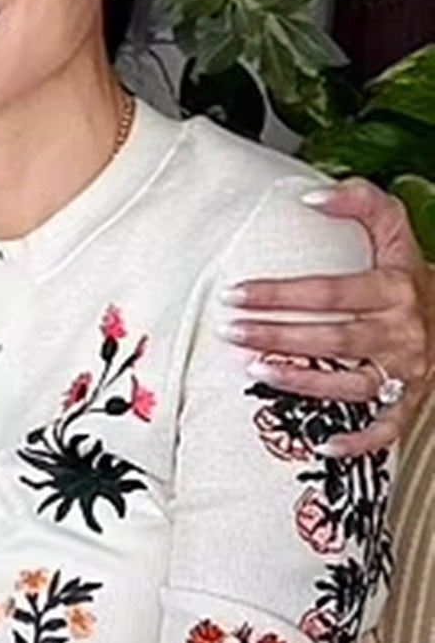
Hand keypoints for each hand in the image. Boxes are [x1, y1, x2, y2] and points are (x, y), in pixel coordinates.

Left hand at [225, 179, 430, 456]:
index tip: (235, 293)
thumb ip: (361, 202)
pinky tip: (323, 444)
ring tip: (255, 371)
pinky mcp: (410, 400)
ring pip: (351, 382)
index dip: (279, 293)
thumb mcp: (396, 231)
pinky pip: (386, 427)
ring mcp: (407, 370)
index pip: (328, 292)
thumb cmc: (411, 274)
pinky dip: (358, 440)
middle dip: (276, 335)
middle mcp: (403, 331)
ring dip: (301, 381)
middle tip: (231, 331)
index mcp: (395, 288)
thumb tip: (310, 198)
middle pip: (333, 337)